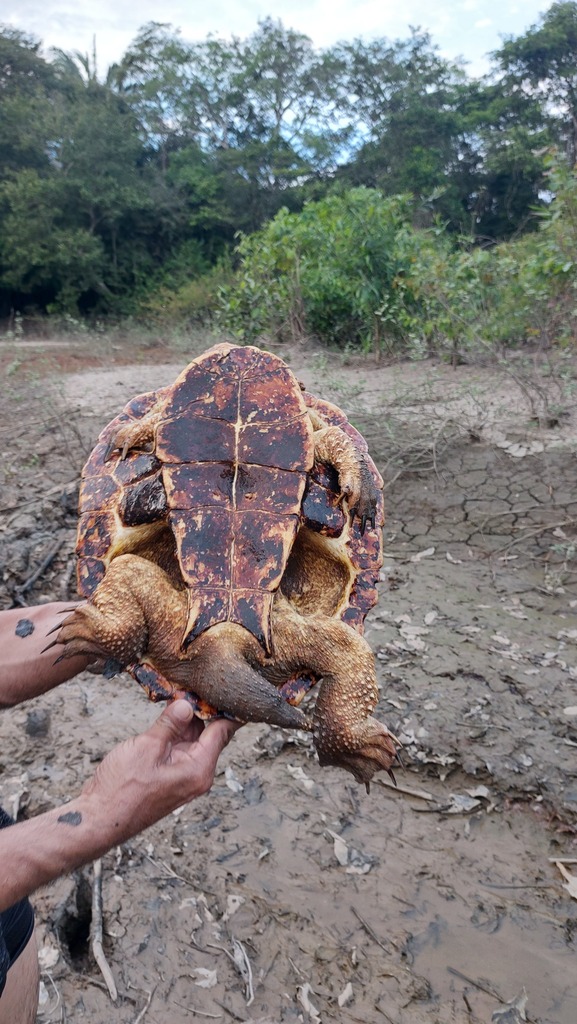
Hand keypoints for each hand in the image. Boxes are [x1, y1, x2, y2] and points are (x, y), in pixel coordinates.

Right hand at [81, 698, 239, 839]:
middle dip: (202, 709)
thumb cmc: (121, 789)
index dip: (227, 708)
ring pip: (192, 741)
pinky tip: (166, 715)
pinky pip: (178, 749)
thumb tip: (187, 704)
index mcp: (198, 770)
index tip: (230, 688)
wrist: (99, 819)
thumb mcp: (147, 747)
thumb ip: (170, 724)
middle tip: (194, 682)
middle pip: (209, 734)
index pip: (222, 732)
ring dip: (186, 720)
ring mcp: (182, 778)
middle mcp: (196, 775)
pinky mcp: (169, 778)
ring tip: (178, 692)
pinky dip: (174, 732)